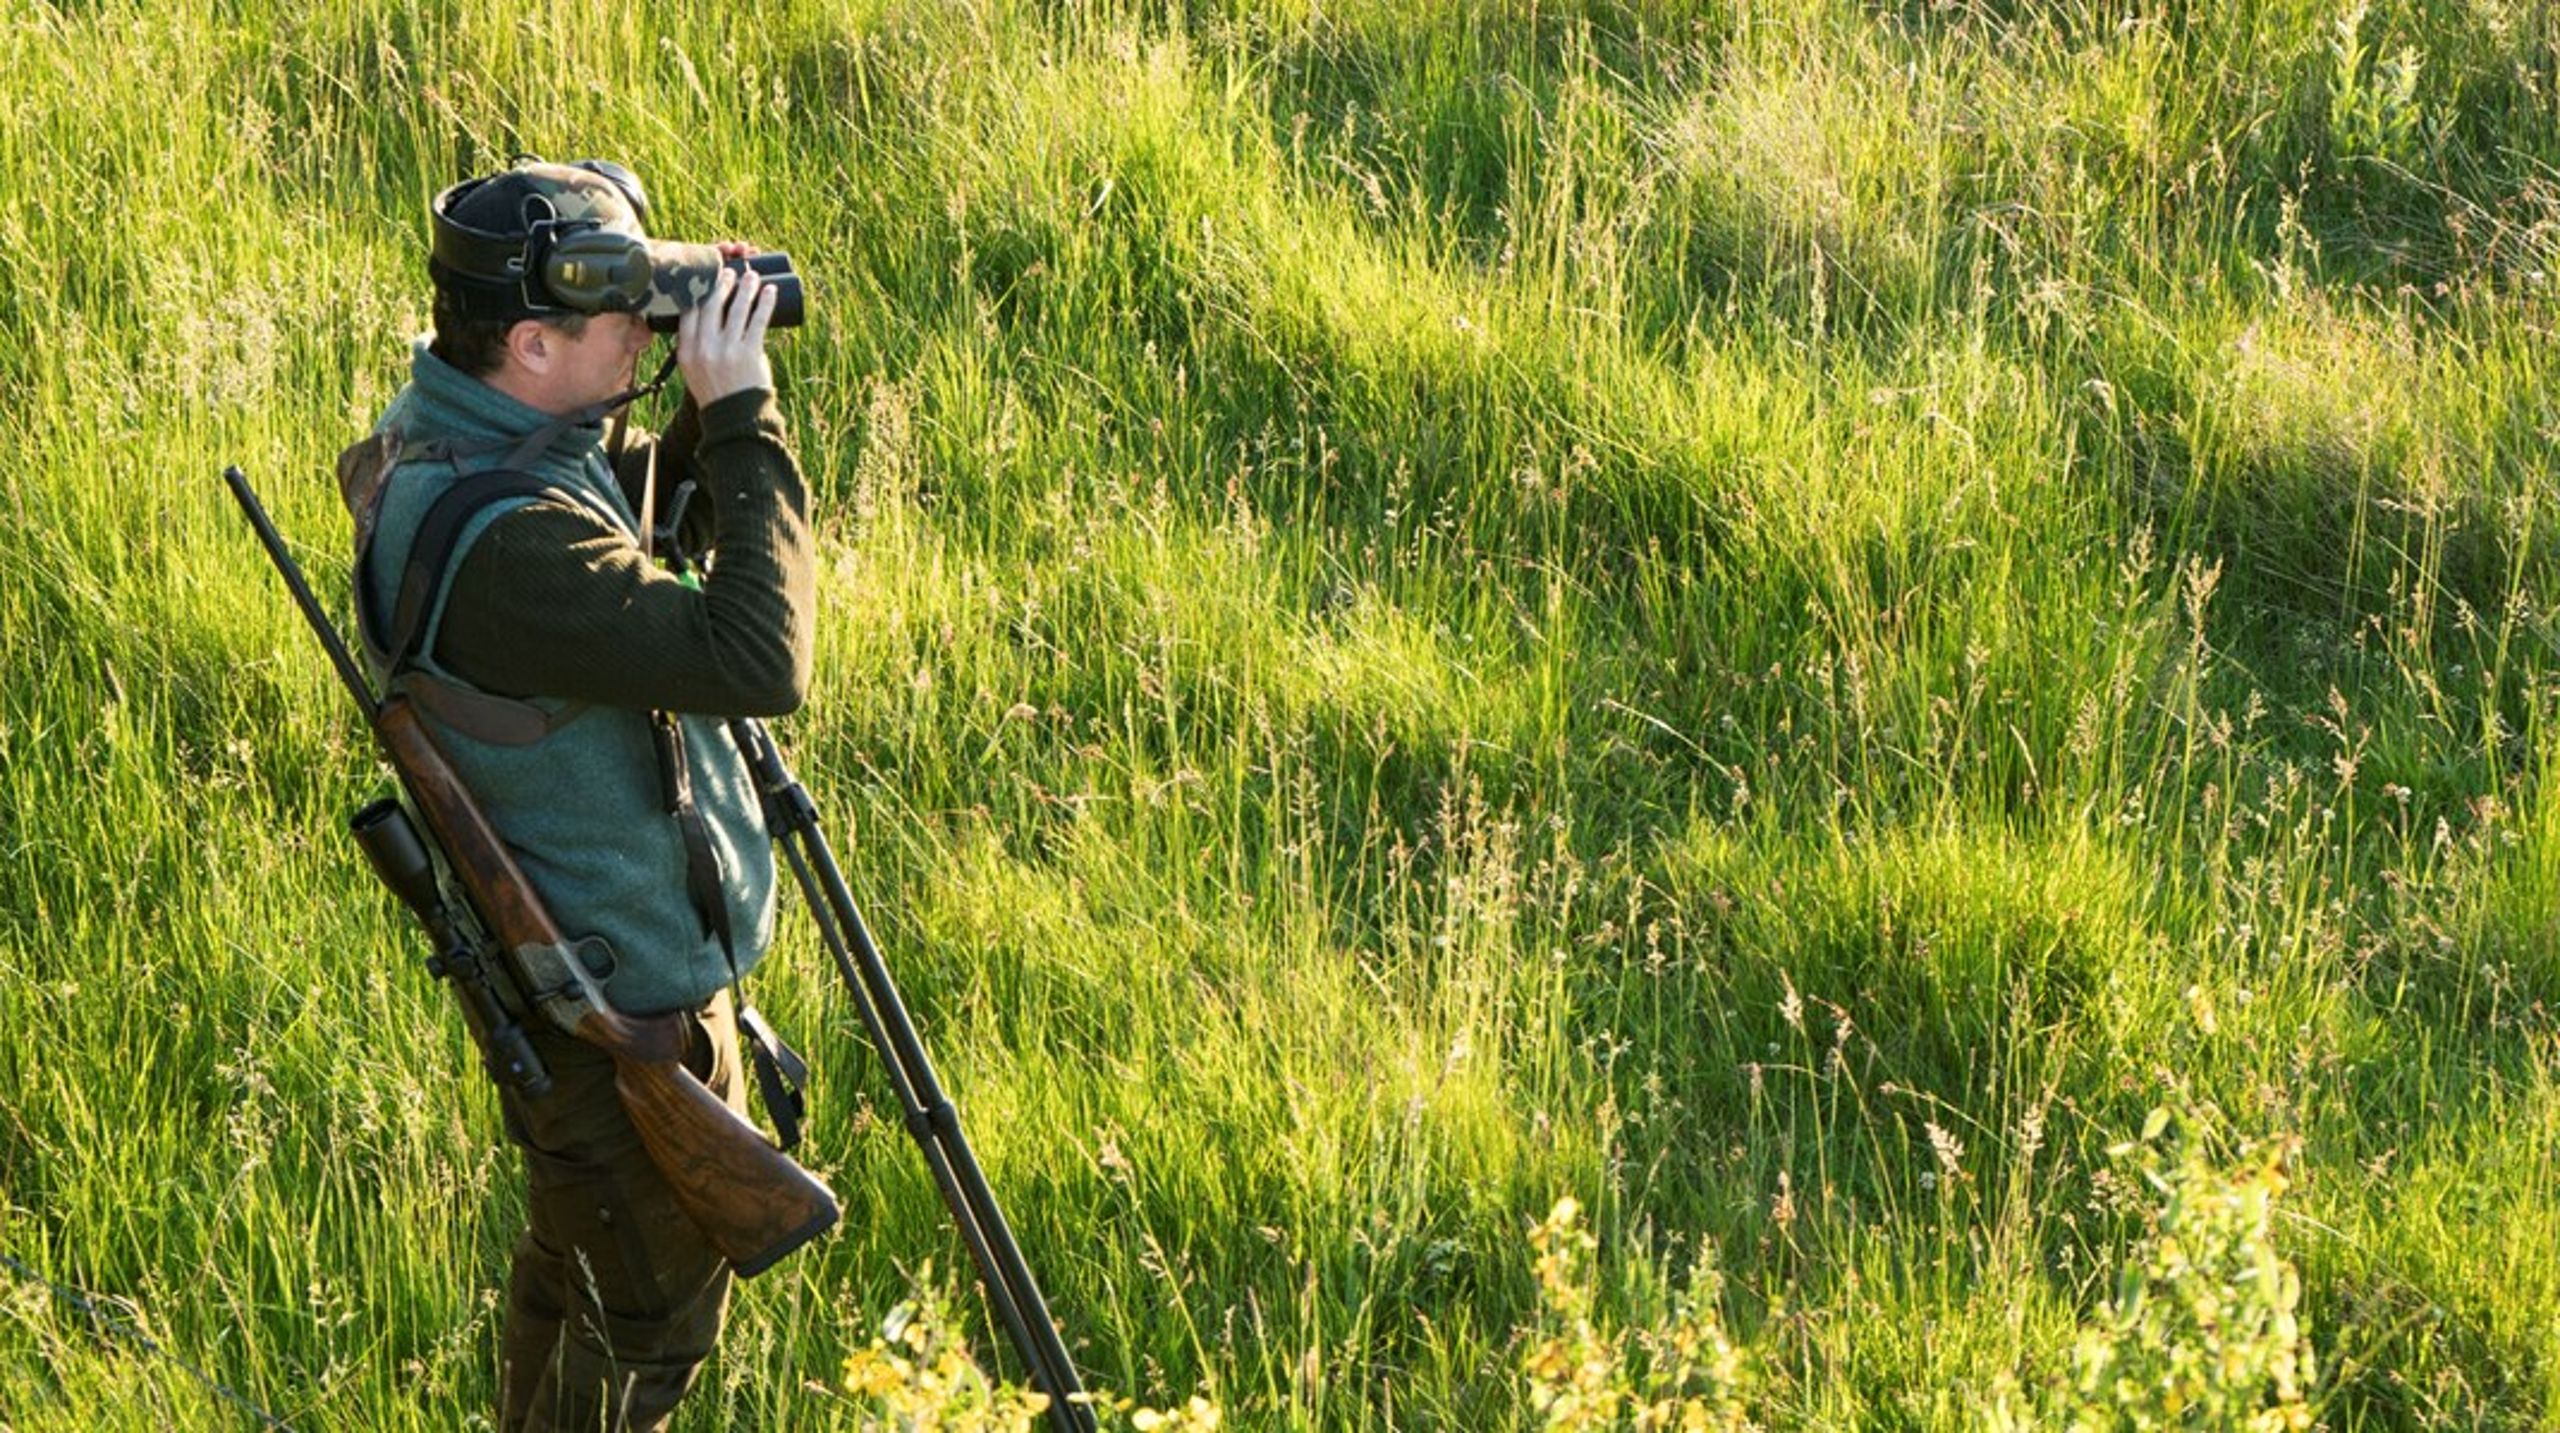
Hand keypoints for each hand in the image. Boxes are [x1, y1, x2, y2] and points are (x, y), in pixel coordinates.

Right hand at [675, 240, 778, 404]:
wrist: (734, 417)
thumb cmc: (715, 390)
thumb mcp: (692, 368)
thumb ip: (694, 344)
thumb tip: (701, 313)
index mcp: (687, 350)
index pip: (689, 311)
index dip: (699, 290)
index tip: (707, 277)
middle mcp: (705, 348)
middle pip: (712, 305)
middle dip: (722, 284)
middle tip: (730, 272)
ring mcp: (728, 350)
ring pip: (737, 310)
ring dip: (746, 289)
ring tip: (753, 277)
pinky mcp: (750, 354)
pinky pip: (758, 321)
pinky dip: (765, 303)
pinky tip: (771, 291)